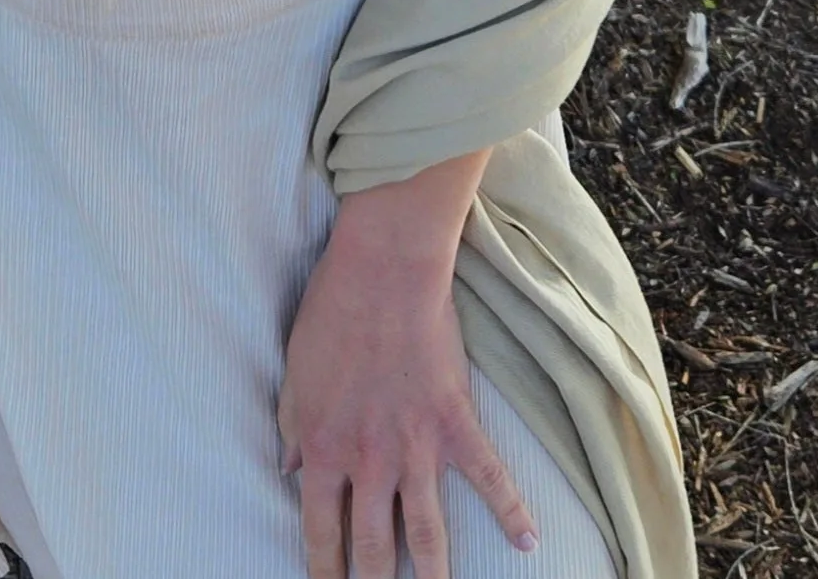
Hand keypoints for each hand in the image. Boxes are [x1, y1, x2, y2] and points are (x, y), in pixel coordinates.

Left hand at [279, 165, 536, 578]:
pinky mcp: (456, 422)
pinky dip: (511, 511)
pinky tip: (527, 542)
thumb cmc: (332, 312)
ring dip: (433, 573)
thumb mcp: (295, 374)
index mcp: (325, 451)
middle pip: (373, 547)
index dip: (323, 572)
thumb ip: (294, 429)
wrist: (385, 268)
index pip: (320, 533)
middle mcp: (370, 462)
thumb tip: (289, 470)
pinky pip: (488, 476)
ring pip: (426, 532)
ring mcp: (417, 446)